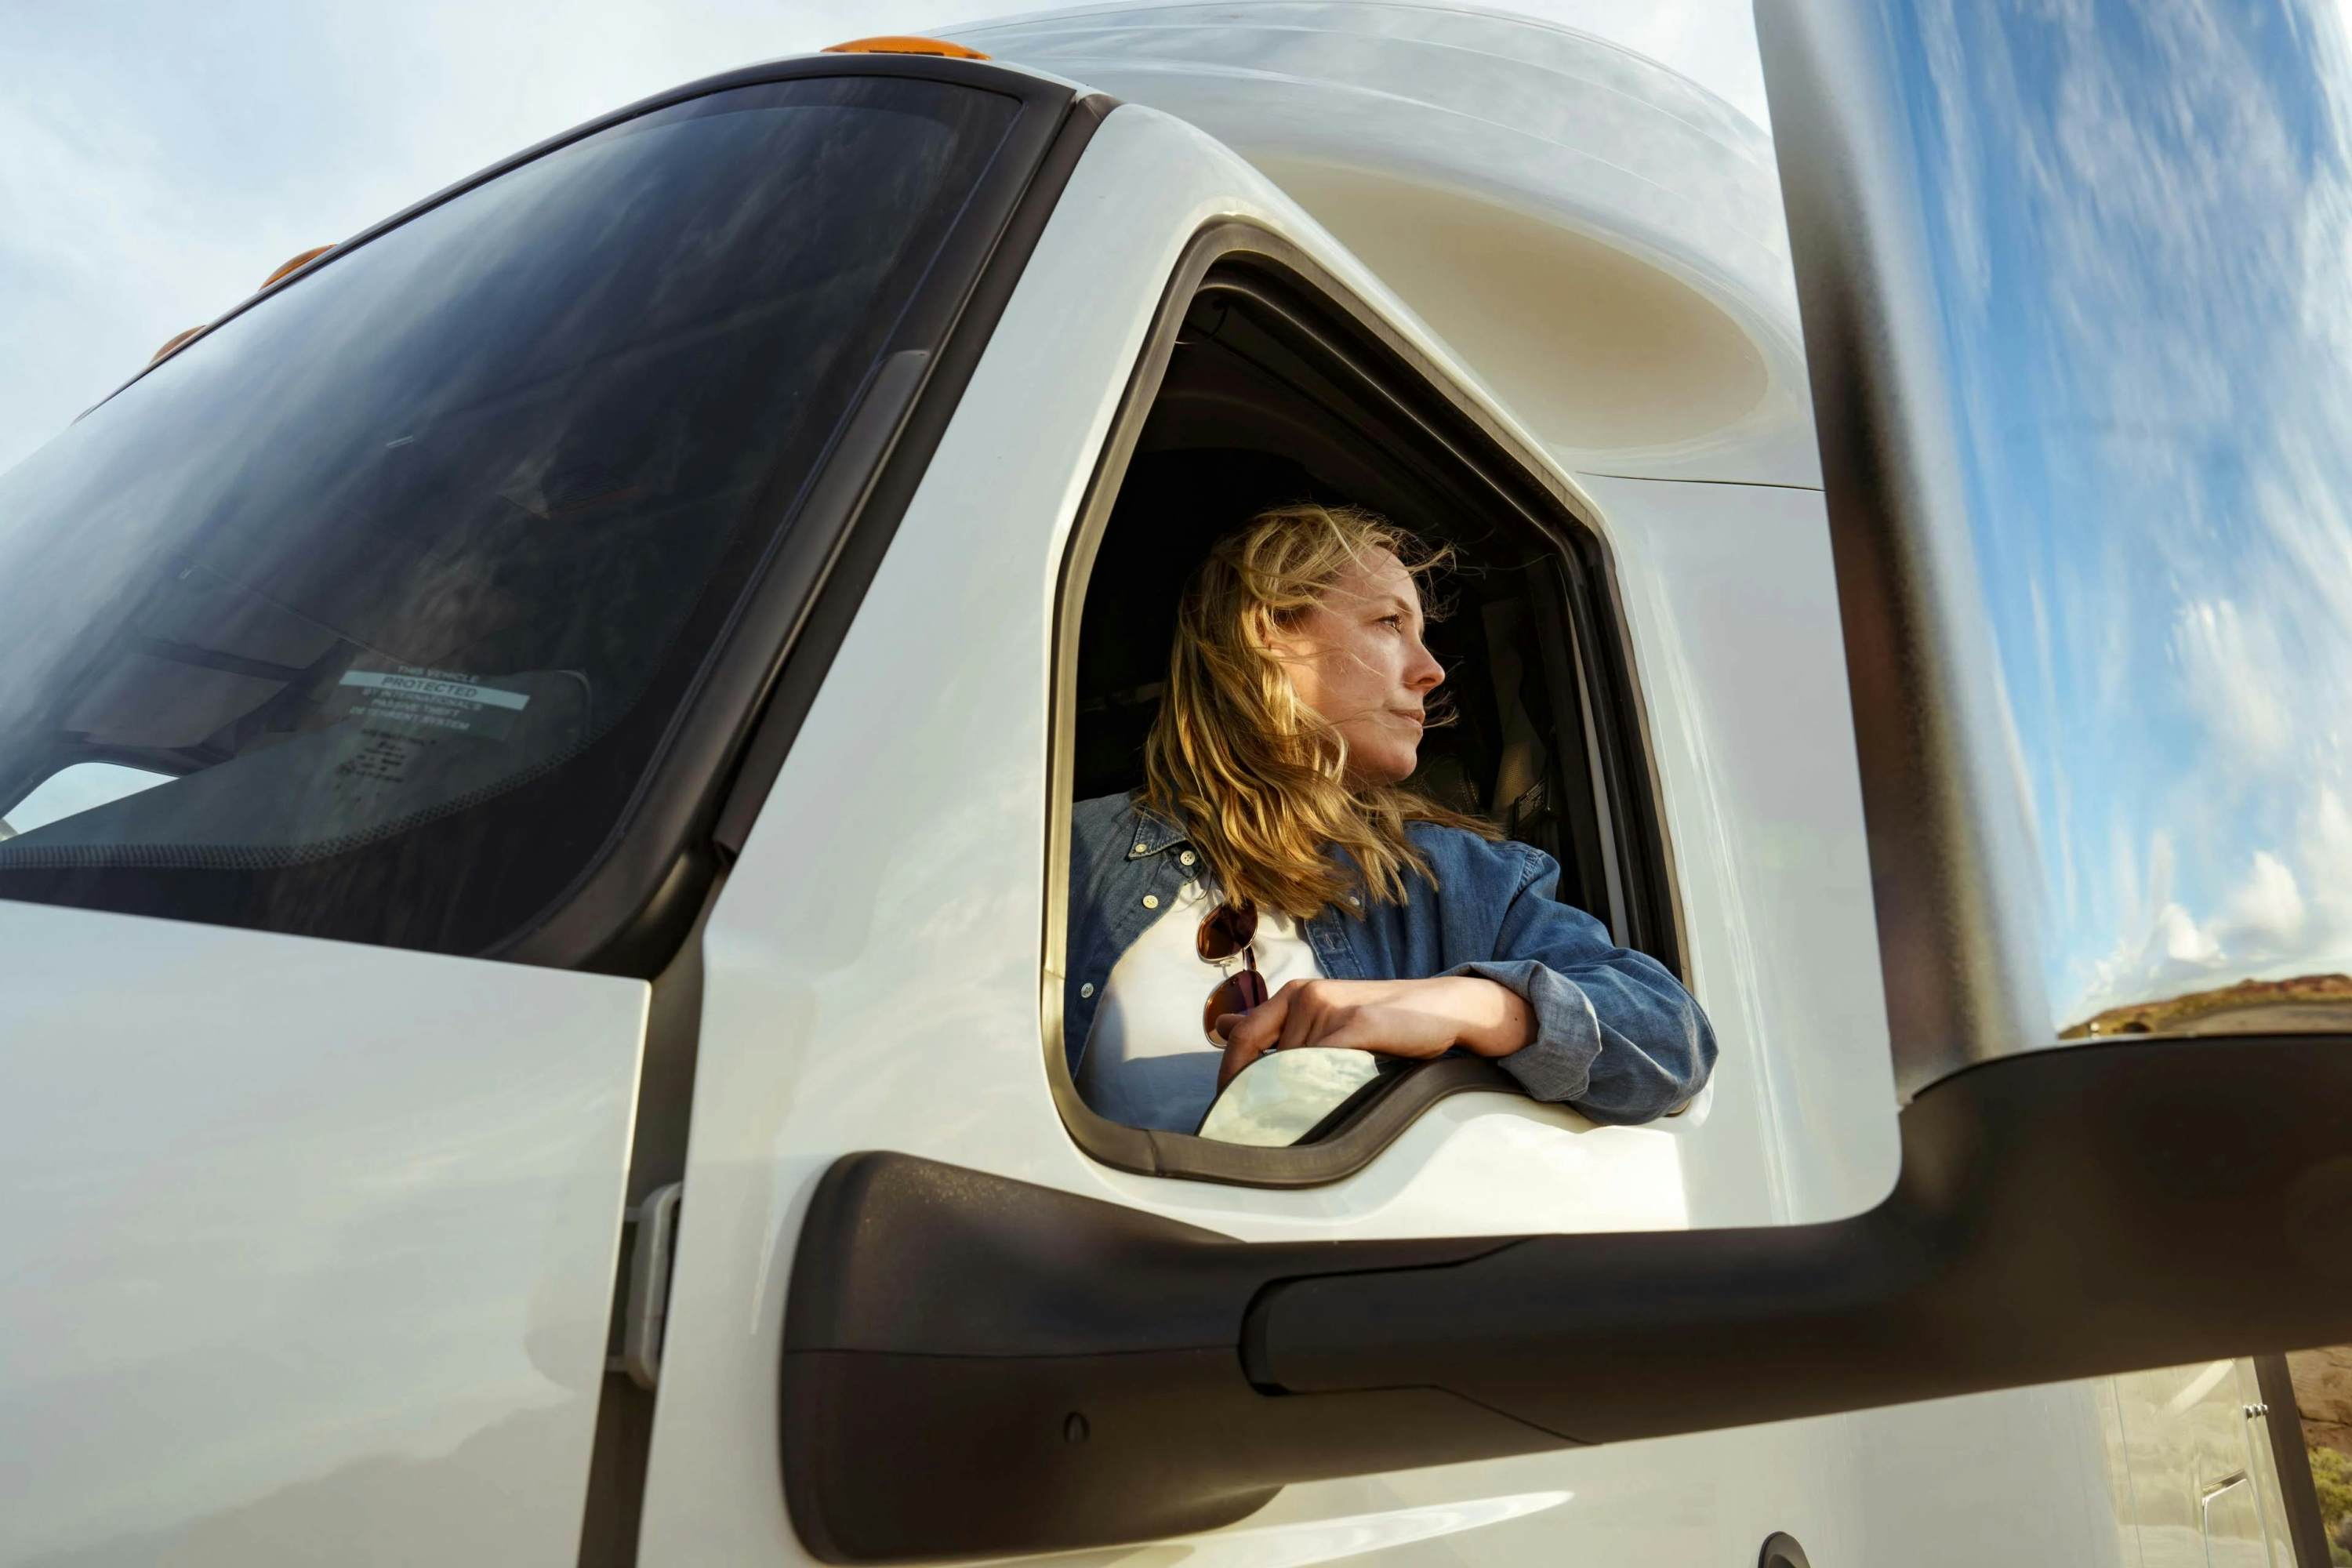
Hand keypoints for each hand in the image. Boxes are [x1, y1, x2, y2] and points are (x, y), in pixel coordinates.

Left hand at [1213, 975, 1533, 1090]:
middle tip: (1272, 1126)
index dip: (1231, 1077)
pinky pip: (1324, 1066)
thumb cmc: (1382, 1020)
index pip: (1242, 1038)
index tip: (1232, 1109)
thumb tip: (1222, 1027)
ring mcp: (1332, 1008)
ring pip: (1296, 1069)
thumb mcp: (1325, 1015)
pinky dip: (1324, 1088)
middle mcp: (1307, 996)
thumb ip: (1275, 1024)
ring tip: (1327, 1106)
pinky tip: (1335, 1100)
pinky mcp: (1358, 1024)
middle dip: (1267, 1096)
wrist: (1443, 1007)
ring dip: (1305, 1095)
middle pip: (1267, 1062)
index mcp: (1296, 994)